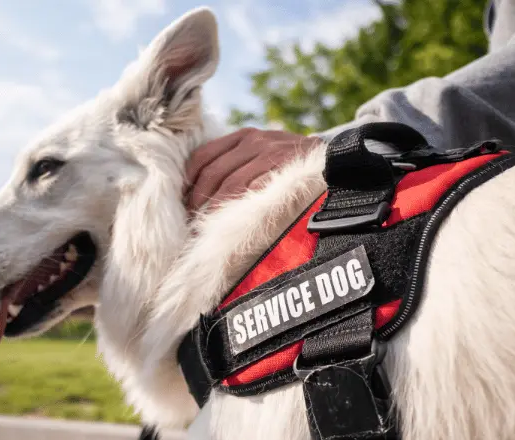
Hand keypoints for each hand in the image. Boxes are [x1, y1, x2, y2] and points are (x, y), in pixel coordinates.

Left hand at [184, 128, 321, 211]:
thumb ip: (237, 163)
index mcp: (244, 137)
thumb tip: (201, 191)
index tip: (181, 201)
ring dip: (214, 209)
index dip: (188, 181)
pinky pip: (255, 192)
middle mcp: (255, 142)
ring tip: (205, 228)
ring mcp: (271, 155)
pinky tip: (231, 222)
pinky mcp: (285, 172)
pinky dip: (239, 209)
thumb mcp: (263, 153)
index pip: (203, 156)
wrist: (333, 160)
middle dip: (197, 200)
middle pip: (212, 172)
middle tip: (189, 222)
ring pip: (231, 185)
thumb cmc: (290, 164)